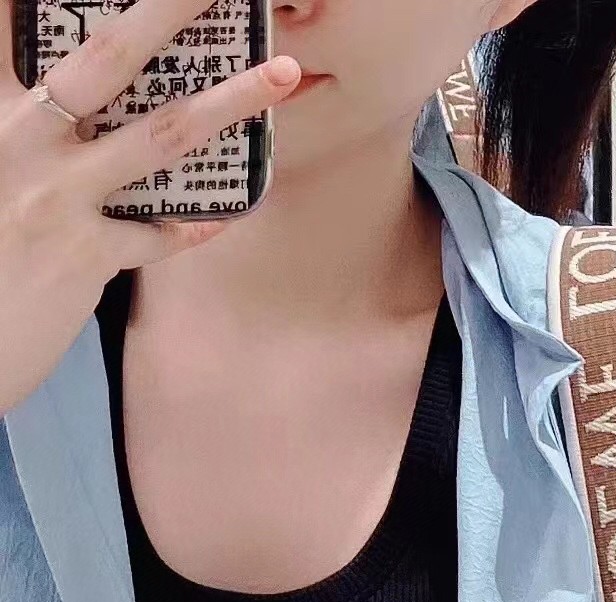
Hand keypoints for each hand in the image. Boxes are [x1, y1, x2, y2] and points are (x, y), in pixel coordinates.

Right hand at [0, 0, 301, 413]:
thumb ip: (27, 128)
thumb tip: (74, 106)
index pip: (12, 25)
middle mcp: (19, 137)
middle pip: (107, 54)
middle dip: (169, 8)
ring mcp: (54, 195)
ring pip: (159, 135)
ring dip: (230, 101)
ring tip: (281, 76)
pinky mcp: (82, 255)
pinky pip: (159, 233)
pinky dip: (194, 223)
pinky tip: (225, 213)